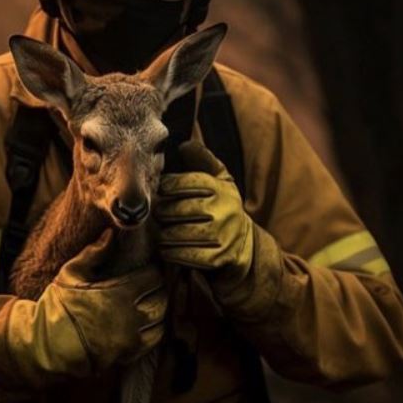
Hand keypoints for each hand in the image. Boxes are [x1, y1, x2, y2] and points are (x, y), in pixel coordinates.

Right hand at [0, 229, 166, 385]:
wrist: (48, 343)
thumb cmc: (59, 305)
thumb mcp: (72, 273)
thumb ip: (94, 252)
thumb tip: (110, 234)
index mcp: (120, 293)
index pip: (153, 277)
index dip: (152, 271)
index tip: (147, 269)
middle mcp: (130, 317)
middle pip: (161, 300)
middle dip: (158, 290)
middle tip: (150, 286)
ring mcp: (130, 339)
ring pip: (160, 322)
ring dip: (158, 312)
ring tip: (149, 304)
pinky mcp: (127, 356)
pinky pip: (152, 342)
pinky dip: (153, 331)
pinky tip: (145, 325)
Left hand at [154, 140, 253, 283]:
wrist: (245, 246)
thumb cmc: (223, 207)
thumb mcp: (220, 180)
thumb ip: (203, 160)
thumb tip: (184, 144)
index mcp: (222, 188)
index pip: (185, 183)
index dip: (168, 186)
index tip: (161, 190)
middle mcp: (224, 210)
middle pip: (178, 209)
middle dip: (163, 212)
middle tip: (157, 214)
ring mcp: (222, 236)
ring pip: (177, 233)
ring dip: (164, 234)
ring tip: (161, 231)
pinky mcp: (217, 258)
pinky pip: (183, 254)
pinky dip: (171, 252)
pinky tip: (168, 247)